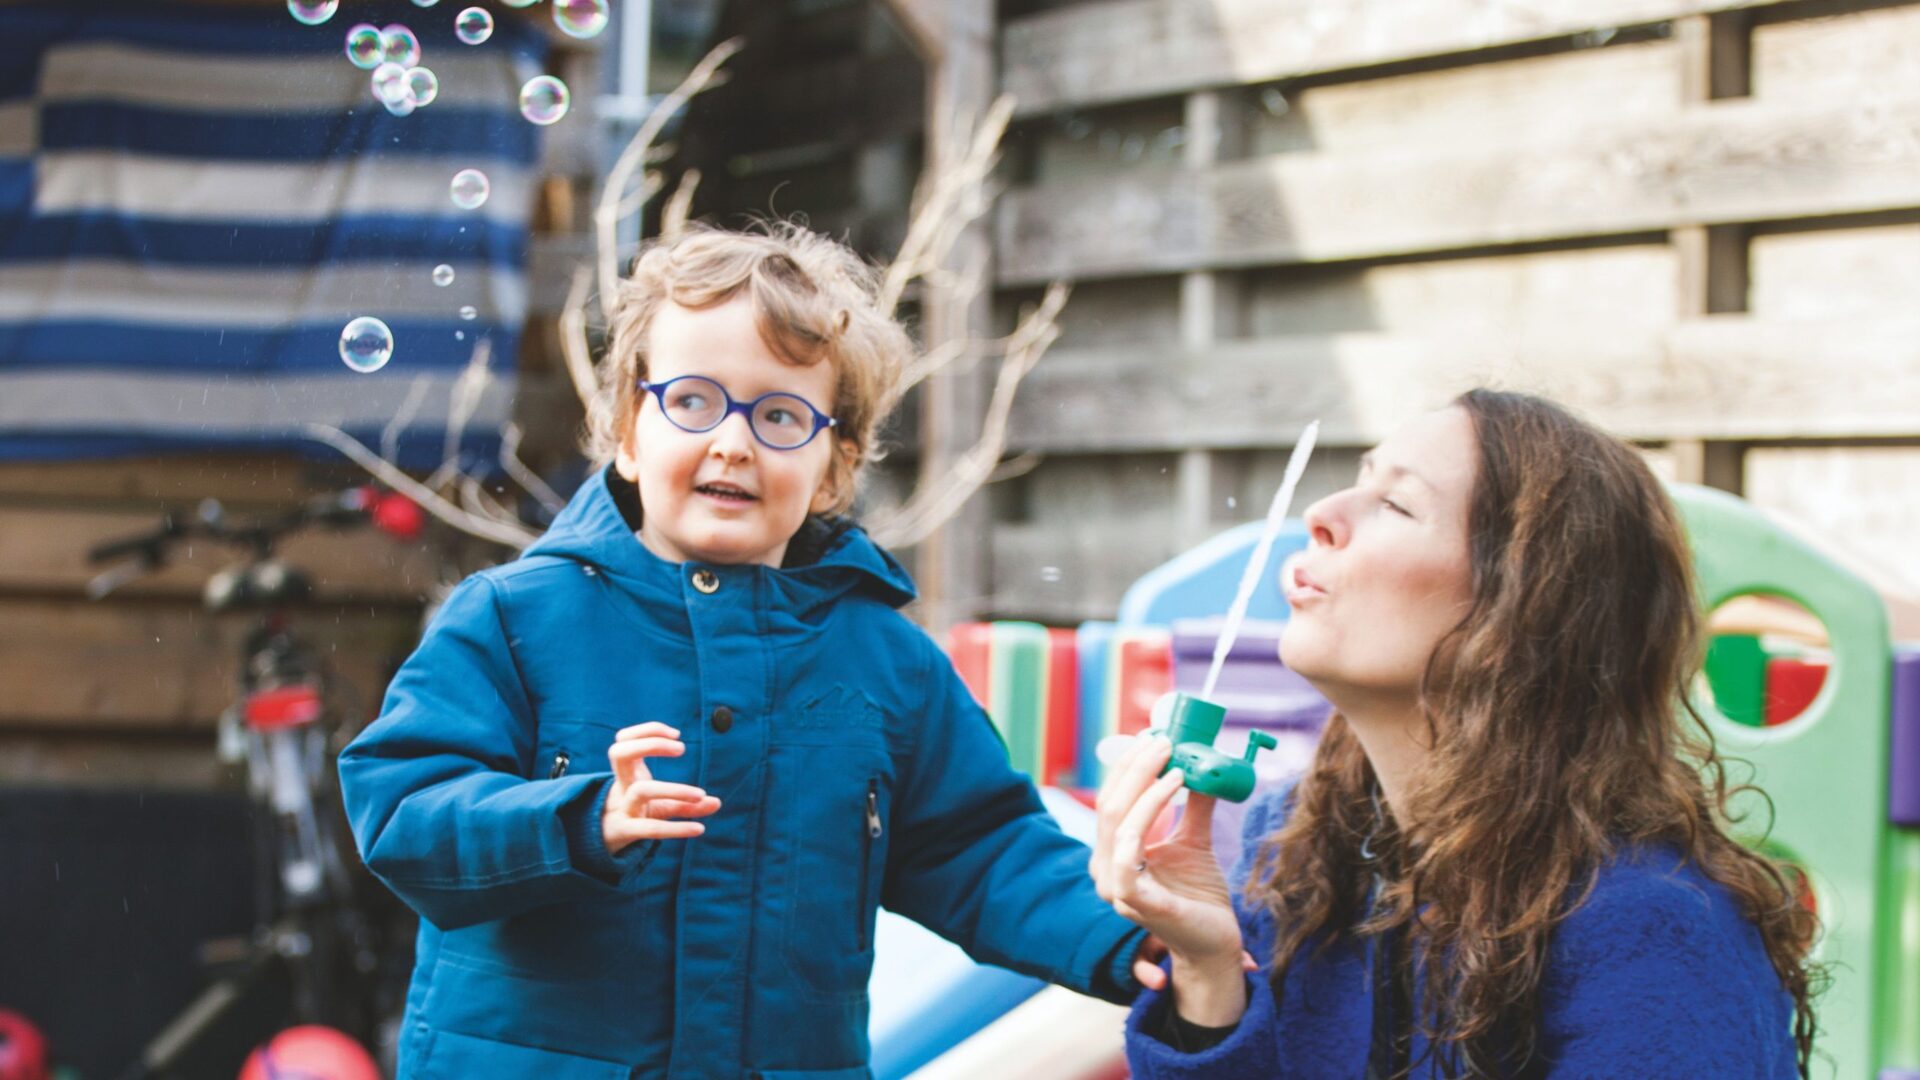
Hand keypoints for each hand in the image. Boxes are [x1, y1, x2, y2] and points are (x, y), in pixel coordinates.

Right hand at [600, 722, 720, 854]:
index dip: (648, 730)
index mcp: (627, 772)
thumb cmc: (636, 814)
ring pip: (641, 791)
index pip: (624, 739)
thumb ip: (687, 803)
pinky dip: (677, 829)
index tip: (676, 734)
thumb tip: (717, 802)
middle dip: (650, 744)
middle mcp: (622, 785)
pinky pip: (650, 828)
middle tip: (681, 748)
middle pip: (619, 754)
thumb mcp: (660, 805)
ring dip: (674, 790)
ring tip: (699, 794)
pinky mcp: (627, 832)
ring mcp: (623, 808)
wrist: (608, 841)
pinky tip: (699, 829)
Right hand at [1095, 735, 1250, 1024]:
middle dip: (1136, 767)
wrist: (1215, 942)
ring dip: (1145, 785)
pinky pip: (1130, 851)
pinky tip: (1173, 789)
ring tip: (1176, 763)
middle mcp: (1105, 868)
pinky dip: (1149, 812)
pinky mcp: (1133, 901)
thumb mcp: (1195, 840)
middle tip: (1166, 742)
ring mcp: (1115, 887)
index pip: (1110, 799)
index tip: (1155, 738)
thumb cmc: (1198, 895)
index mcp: (1112, 853)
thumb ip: (1193, 806)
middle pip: (1109, 805)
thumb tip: (1203, 764)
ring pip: (1117, 822)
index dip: (1129, 765)